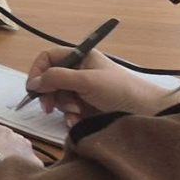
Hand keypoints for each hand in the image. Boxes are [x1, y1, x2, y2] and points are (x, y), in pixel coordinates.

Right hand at [25, 46, 177, 124]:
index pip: (50, 58)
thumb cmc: (118, 90)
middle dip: (49, 93)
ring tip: (75, 113)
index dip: (39, 70)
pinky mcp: (88, 108)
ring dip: (62, 107)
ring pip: (59, 97)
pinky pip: (69, 111)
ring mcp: (83, 91)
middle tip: (48, 107)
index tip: (33, 87)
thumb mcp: (86, 80)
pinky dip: (70, 117)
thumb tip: (34, 83)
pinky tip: (77, 122)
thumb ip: (58, 78)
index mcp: (81, 58)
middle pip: (51, 79)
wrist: (146, 112)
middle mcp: (80, 72)